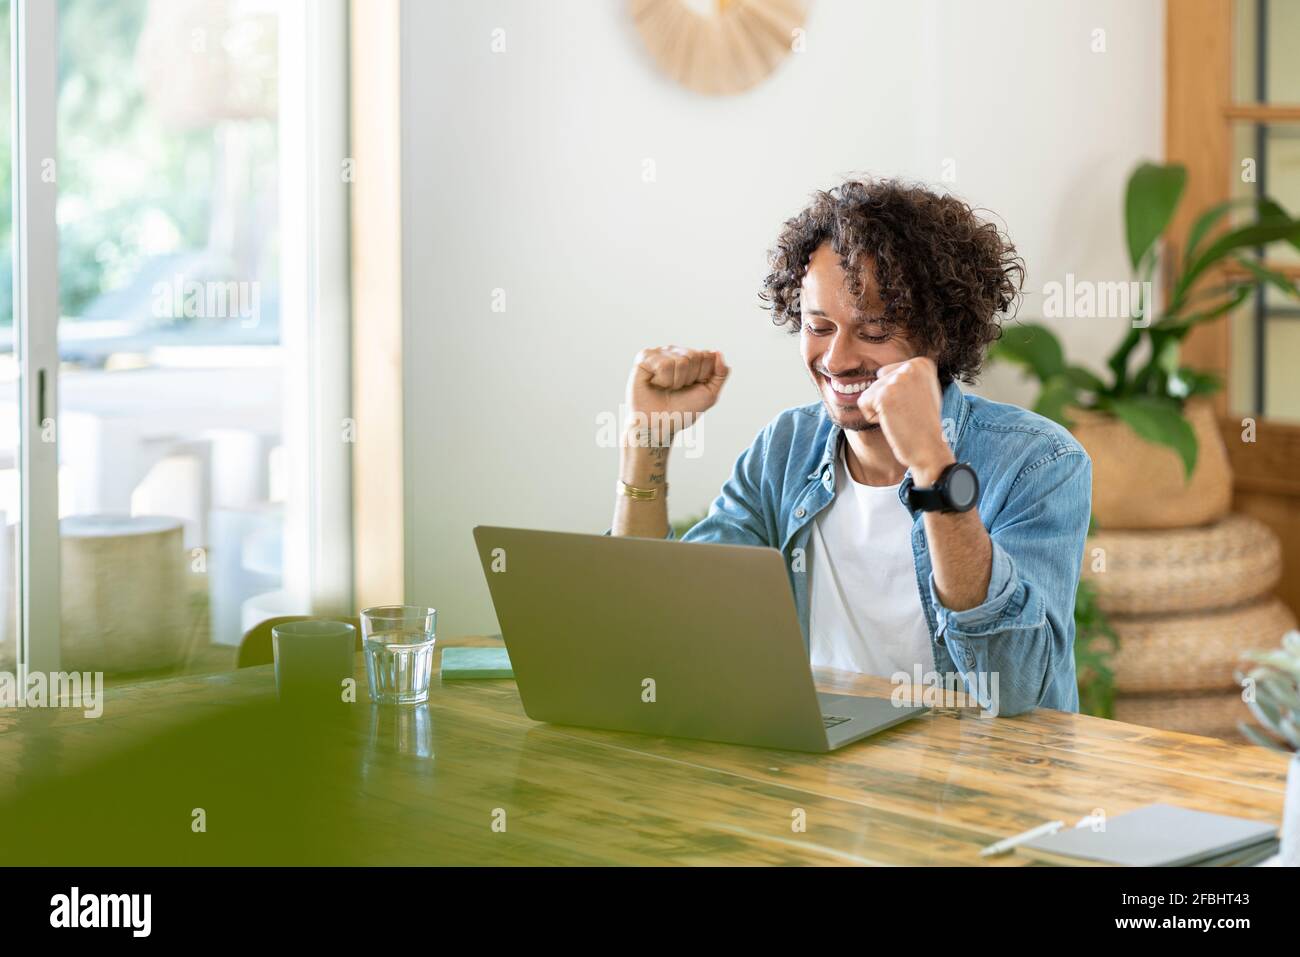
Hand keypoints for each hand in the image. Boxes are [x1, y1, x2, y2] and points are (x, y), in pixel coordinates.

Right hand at [625, 345, 729, 443]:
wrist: (660, 425)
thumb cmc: (682, 411)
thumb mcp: (709, 395)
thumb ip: (720, 373)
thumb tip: (718, 352)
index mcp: (692, 358)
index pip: (707, 356)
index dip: (702, 375)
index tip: (692, 387)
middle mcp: (676, 352)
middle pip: (694, 356)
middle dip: (688, 379)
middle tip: (677, 389)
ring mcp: (660, 353)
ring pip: (680, 361)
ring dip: (675, 382)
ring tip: (666, 388)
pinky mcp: (645, 358)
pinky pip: (663, 364)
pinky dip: (663, 380)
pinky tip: (655, 384)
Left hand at [855, 356, 953, 483]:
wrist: (929, 448)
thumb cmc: (923, 425)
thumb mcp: (920, 391)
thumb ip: (904, 378)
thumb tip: (880, 372)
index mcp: (922, 363)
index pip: (886, 373)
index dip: (896, 395)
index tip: (914, 406)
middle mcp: (911, 366)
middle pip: (877, 381)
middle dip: (886, 402)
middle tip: (907, 414)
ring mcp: (898, 379)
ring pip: (869, 392)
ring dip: (880, 410)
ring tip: (901, 418)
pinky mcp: (884, 394)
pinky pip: (863, 403)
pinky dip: (873, 417)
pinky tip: (893, 422)